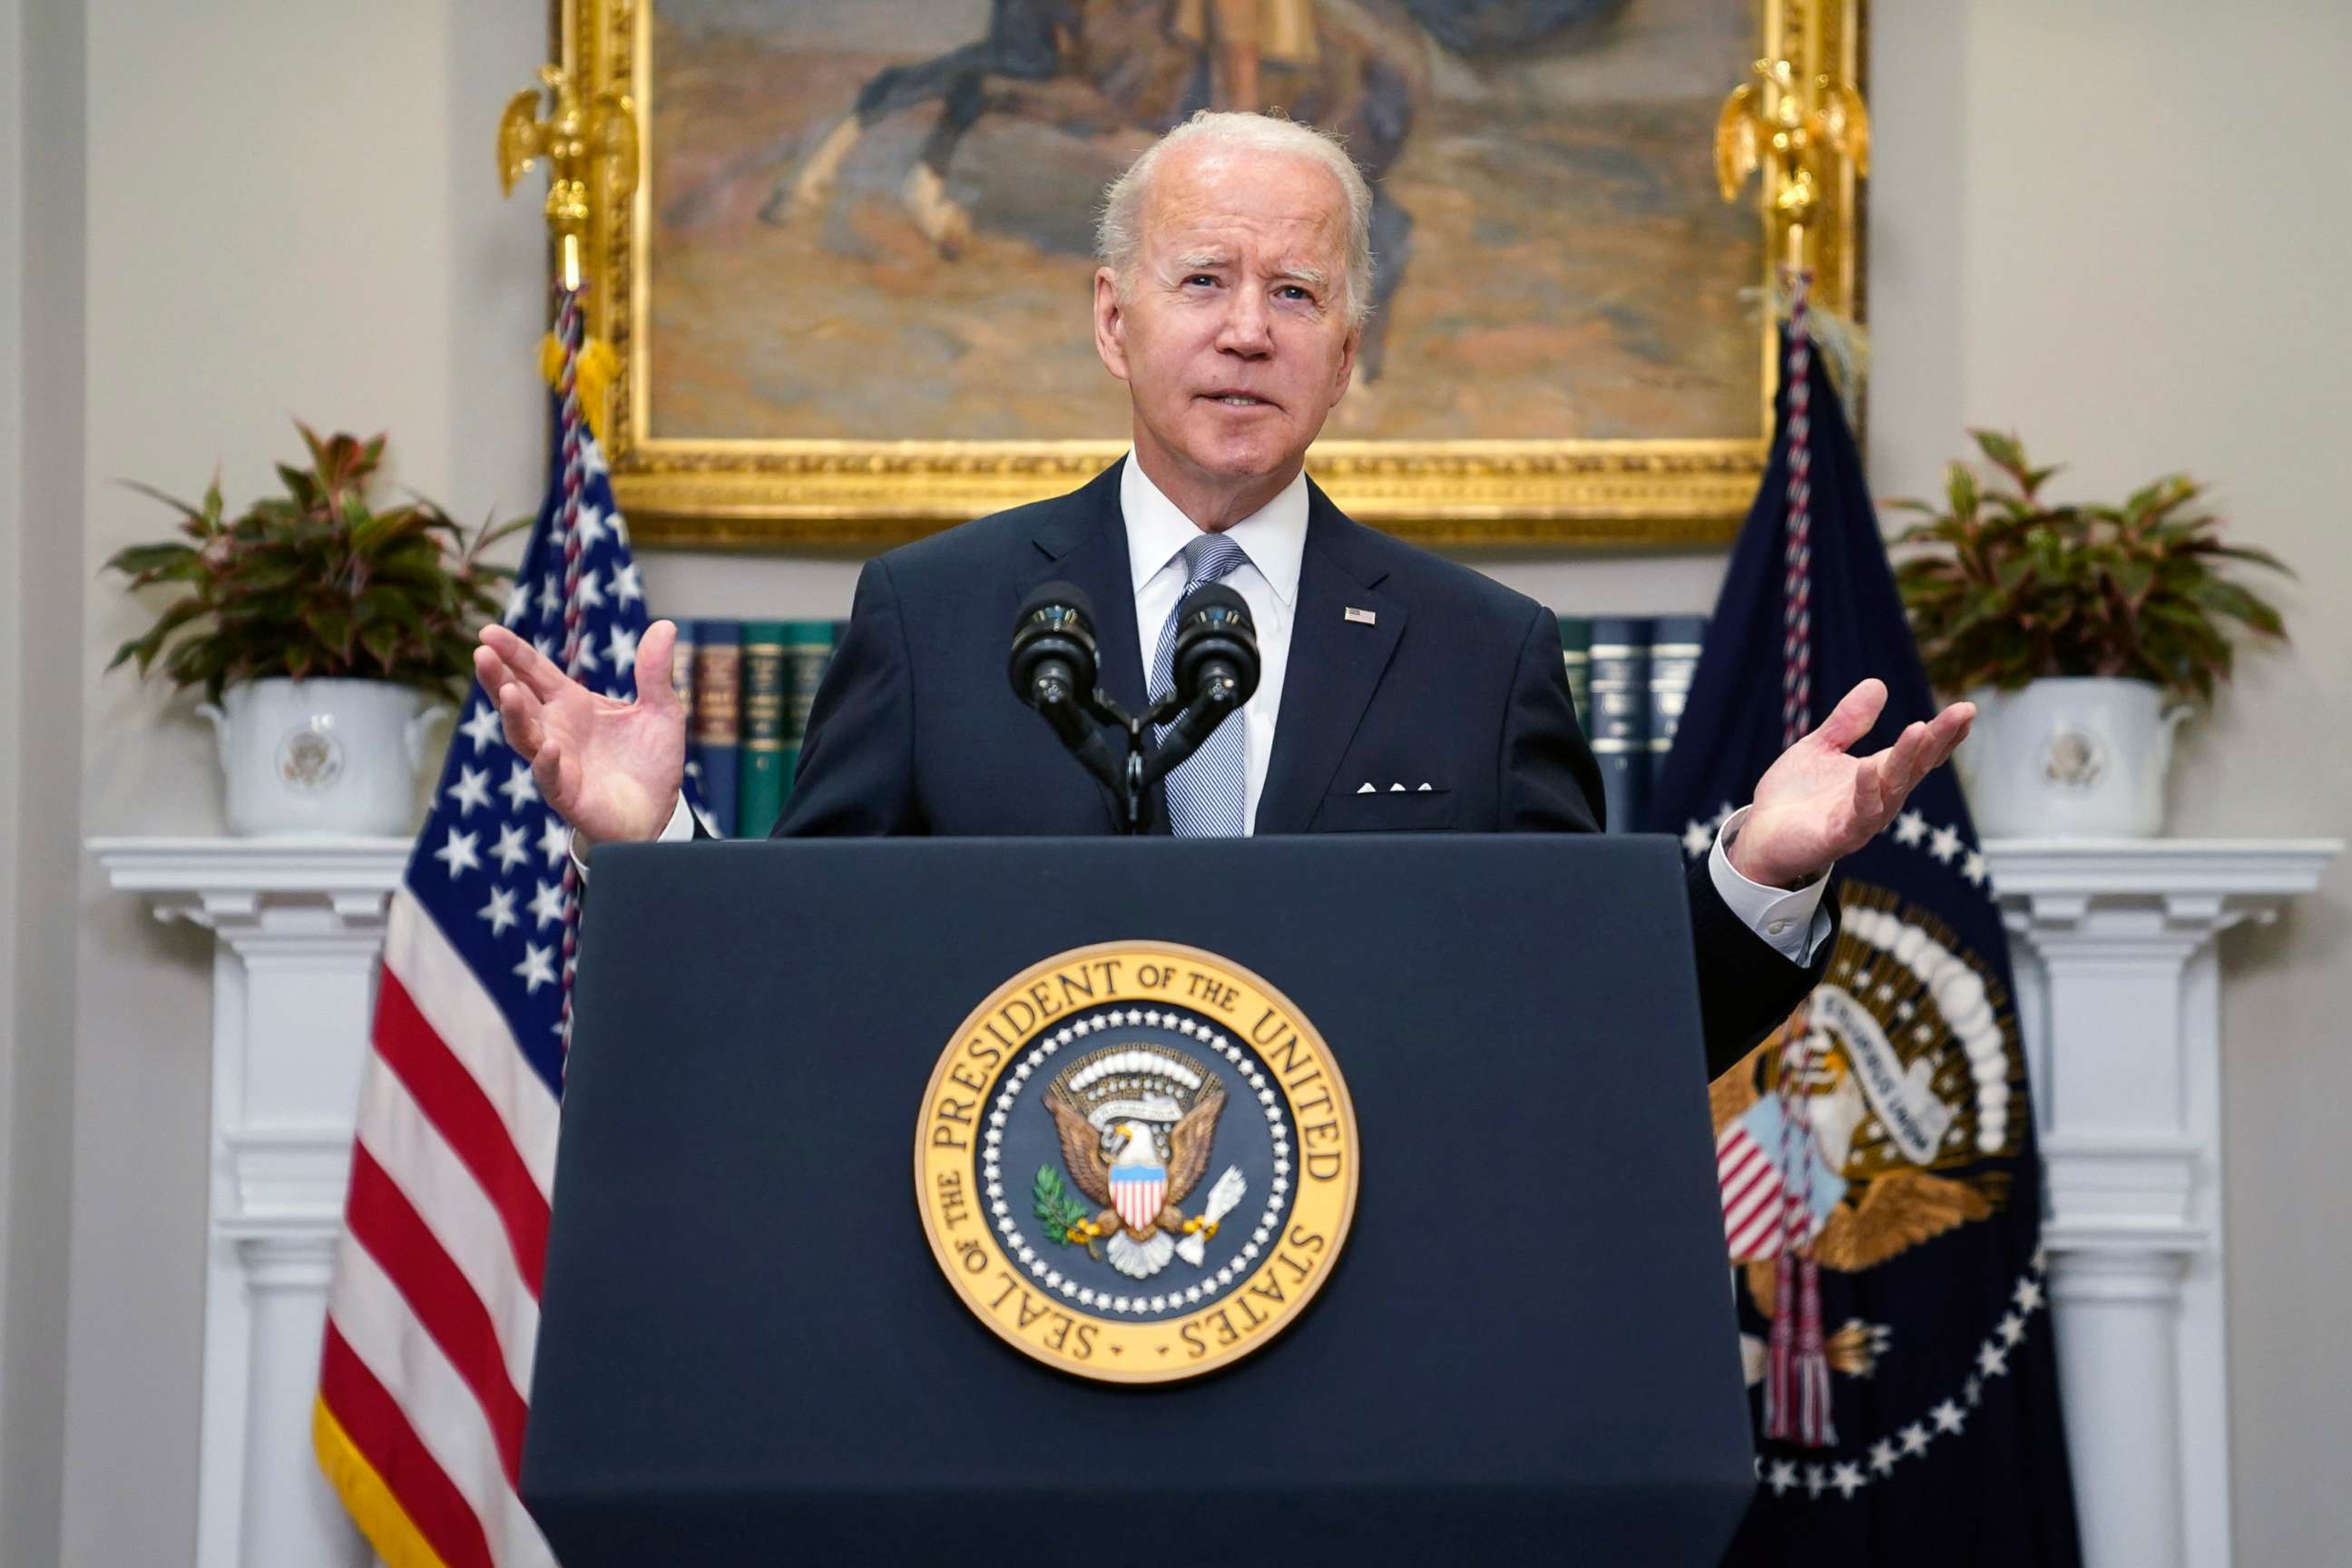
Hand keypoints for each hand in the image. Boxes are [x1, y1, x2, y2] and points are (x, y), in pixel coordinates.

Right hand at [472, 619, 686, 847]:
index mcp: (572, 703)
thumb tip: (665, 624)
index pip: (534, 671)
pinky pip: (550, 777)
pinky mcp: (567, 794)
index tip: (487, 632)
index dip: (512, 652)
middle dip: (497, 677)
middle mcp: (555, 729)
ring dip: (513, 715)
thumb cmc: (650, 761)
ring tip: (507, 691)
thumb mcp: (661, 710)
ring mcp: (556, 762)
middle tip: (481, 654)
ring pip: (523, 736)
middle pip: (516, 699)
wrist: (659, 813)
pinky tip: (548, 746)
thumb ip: (655, 671)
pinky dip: (547, 762)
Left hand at [1728, 678, 1974, 889]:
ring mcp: (1862, 819)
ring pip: (1893, 788)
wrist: (1759, 835)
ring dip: (1906, 759)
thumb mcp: (1820, 747)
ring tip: (1919, 728)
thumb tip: (1878, 684)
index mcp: (1878, 775)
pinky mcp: (1839, 836)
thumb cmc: (1794, 796)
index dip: (1944, 734)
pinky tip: (1870, 767)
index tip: (1966, 709)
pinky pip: (1860, 815)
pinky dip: (1867, 791)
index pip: (1919, 754)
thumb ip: (1848, 721)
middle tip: (1962, 712)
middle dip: (1939, 739)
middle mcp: (1879, 798)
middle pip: (1916, 767)